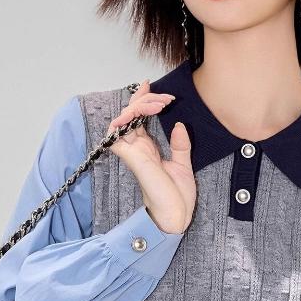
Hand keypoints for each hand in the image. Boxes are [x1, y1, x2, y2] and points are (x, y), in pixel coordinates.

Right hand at [107, 79, 196, 234]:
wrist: (176, 215)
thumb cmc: (177, 196)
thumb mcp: (183, 164)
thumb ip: (181, 144)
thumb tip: (180, 124)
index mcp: (147, 149)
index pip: (138, 118)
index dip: (142, 101)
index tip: (150, 86)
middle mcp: (137, 149)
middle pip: (129, 114)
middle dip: (144, 99)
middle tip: (164, 96)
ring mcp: (133, 153)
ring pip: (123, 119)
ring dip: (139, 106)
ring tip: (160, 103)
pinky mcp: (133, 158)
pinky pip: (117, 134)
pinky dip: (127, 119)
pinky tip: (145, 111)